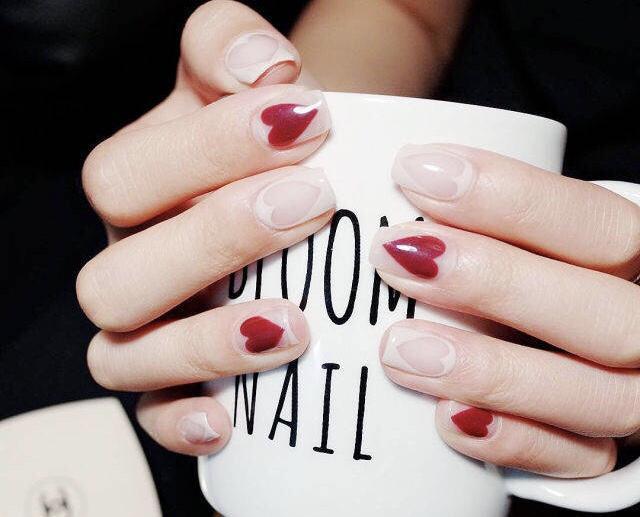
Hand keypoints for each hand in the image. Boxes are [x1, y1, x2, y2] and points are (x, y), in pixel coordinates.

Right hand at [77, 0, 333, 455]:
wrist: (311, 177)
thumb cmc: (281, 140)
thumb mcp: (257, 81)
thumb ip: (237, 47)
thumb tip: (263, 66)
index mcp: (137, 188)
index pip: (130, 173)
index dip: (208, 150)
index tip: (308, 121)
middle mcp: (130, 259)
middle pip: (123, 271)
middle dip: (216, 238)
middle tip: (311, 202)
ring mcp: (146, 326)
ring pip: (126, 352)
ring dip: (205, 341)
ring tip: (294, 321)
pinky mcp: (172, 381)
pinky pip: (153, 415)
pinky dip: (183, 420)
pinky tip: (230, 417)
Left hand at [371, 144, 639, 476]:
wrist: (579, 363)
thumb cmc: (539, 282)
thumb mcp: (530, 242)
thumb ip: (492, 222)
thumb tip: (398, 176)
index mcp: (631, 263)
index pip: (596, 224)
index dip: (513, 197)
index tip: (414, 172)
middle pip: (601, 310)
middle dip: (496, 280)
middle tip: (393, 254)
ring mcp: (629, 397)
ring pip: (595, 395)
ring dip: (491, 370)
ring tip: (397, 349)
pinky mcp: (601, 455)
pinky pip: (577, 462)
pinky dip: (515, 442)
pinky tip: (447, 421)